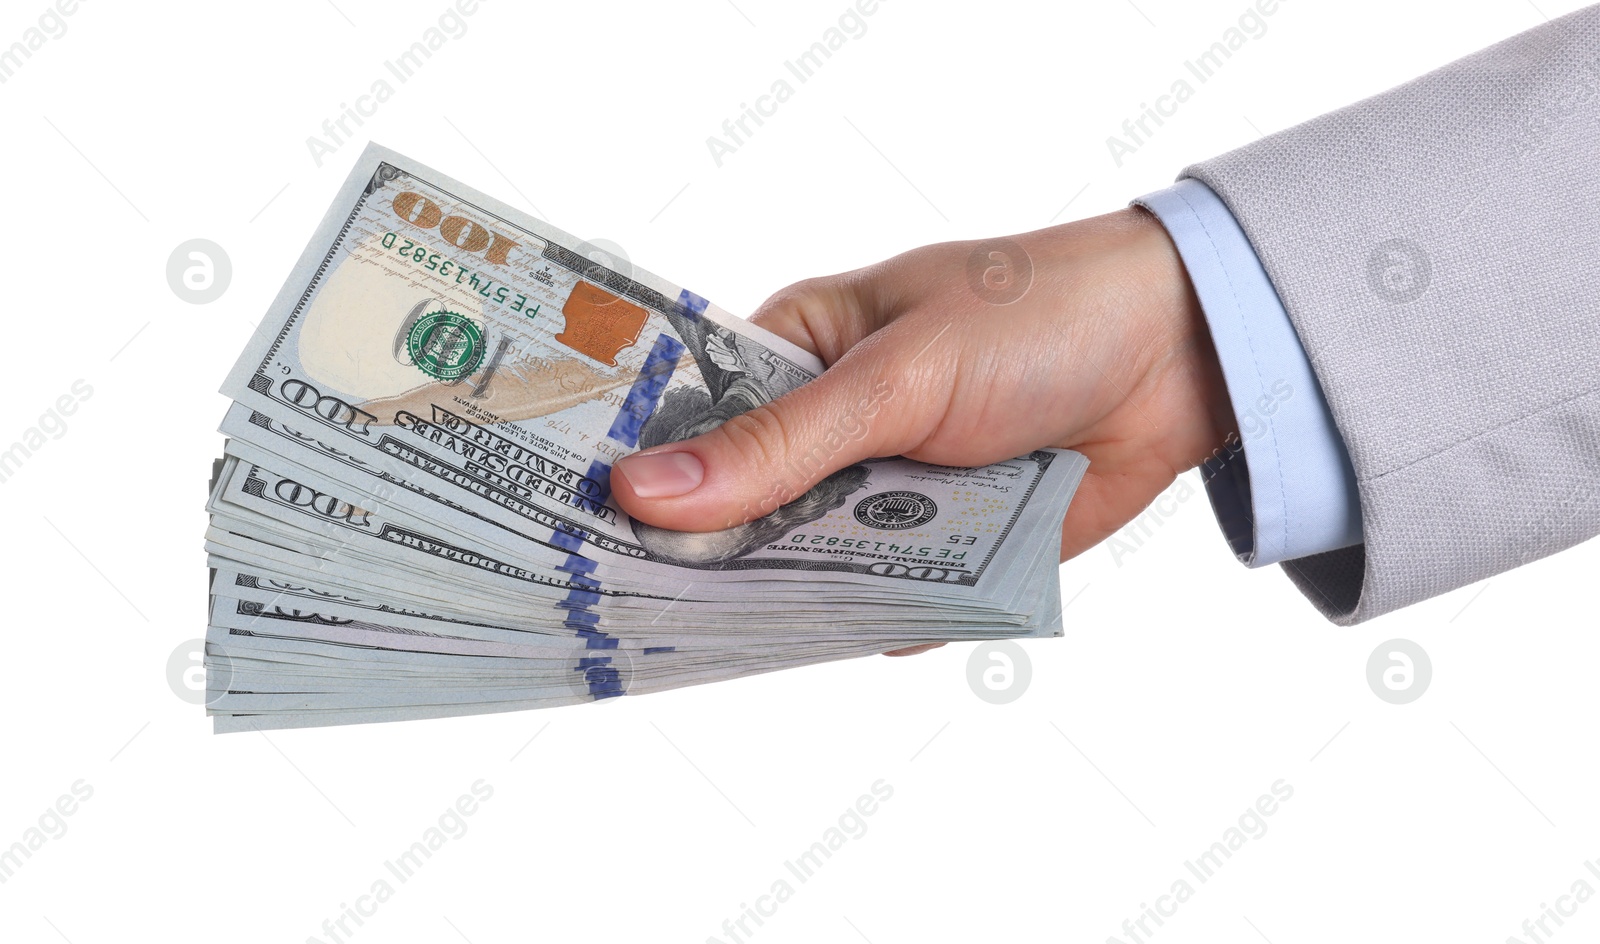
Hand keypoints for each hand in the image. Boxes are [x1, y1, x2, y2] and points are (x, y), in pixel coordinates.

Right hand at [610, 208, 1234, 651]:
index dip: (640, 469)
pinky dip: (882, 615)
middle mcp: (834, 423)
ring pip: (812, 561)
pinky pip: (889, 596)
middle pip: (745, 504)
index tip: (576, 531)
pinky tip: (864, 632)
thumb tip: (646, 492)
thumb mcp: (896, 375)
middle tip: (647, 610)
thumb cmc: (1036, 317)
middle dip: (717, 550)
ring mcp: (888, 486)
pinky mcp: (945, 541)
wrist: (1184, 356)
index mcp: (800, 347)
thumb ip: (780, 445)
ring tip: (745, 634)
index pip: (692, 413)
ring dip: (801, 590)